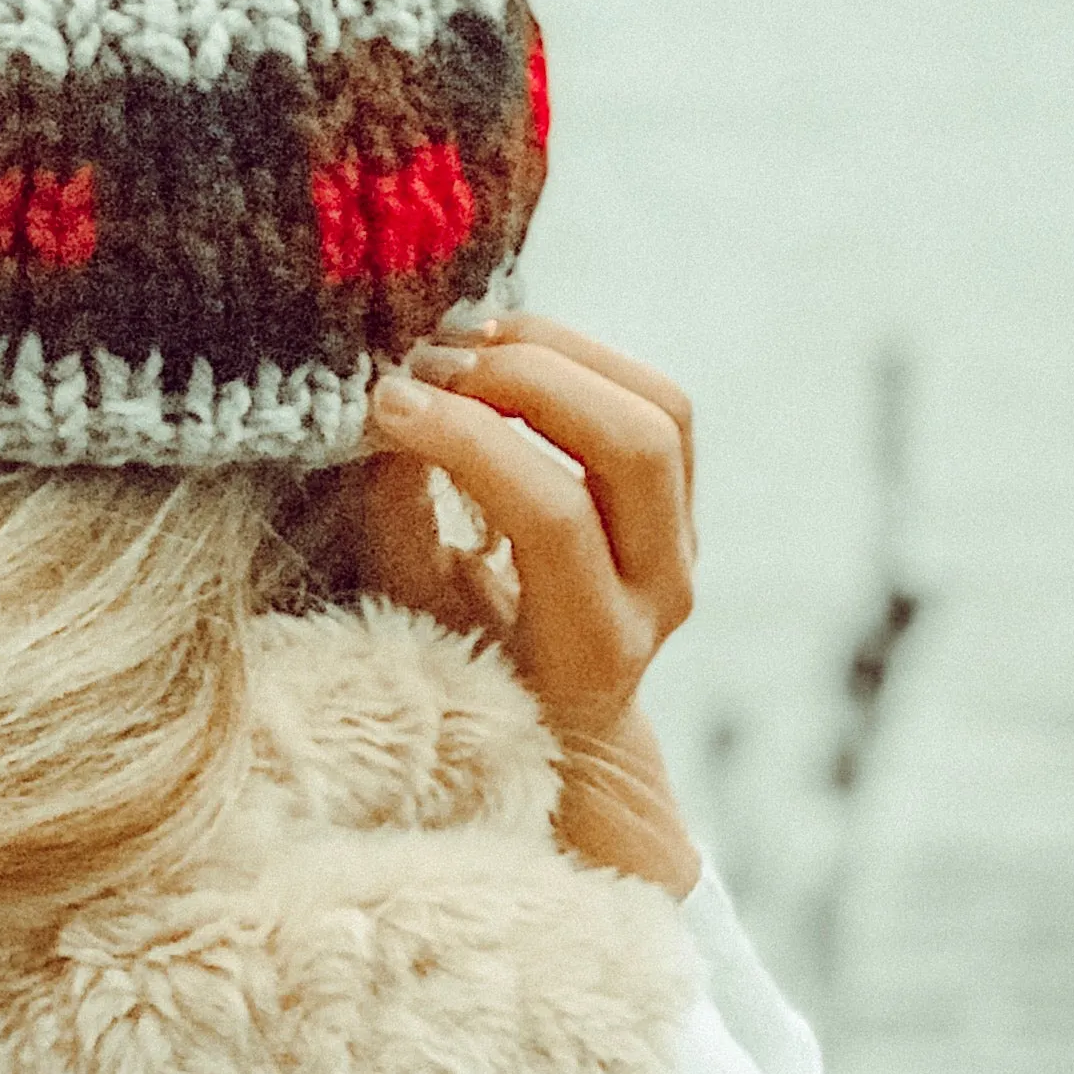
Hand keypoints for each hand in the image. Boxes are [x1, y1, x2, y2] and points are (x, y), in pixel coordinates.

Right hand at [360, 313, 704, 896]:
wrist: (559, 730)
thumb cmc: (466, 683)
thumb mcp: (417, 623)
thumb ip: (402, 525)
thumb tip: (394, 410)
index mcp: (595, 648)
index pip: (554, 516)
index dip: (471, 444)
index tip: (389, 404)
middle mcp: (660, 593)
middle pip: (634, 444)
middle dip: (528, 381)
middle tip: (434, 362)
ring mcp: (685, 541)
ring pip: (659, 407)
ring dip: (560, 353)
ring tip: (469, 343)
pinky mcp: (682, 499)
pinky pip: (654, 400)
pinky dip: (581, 359)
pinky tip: (508, 354)